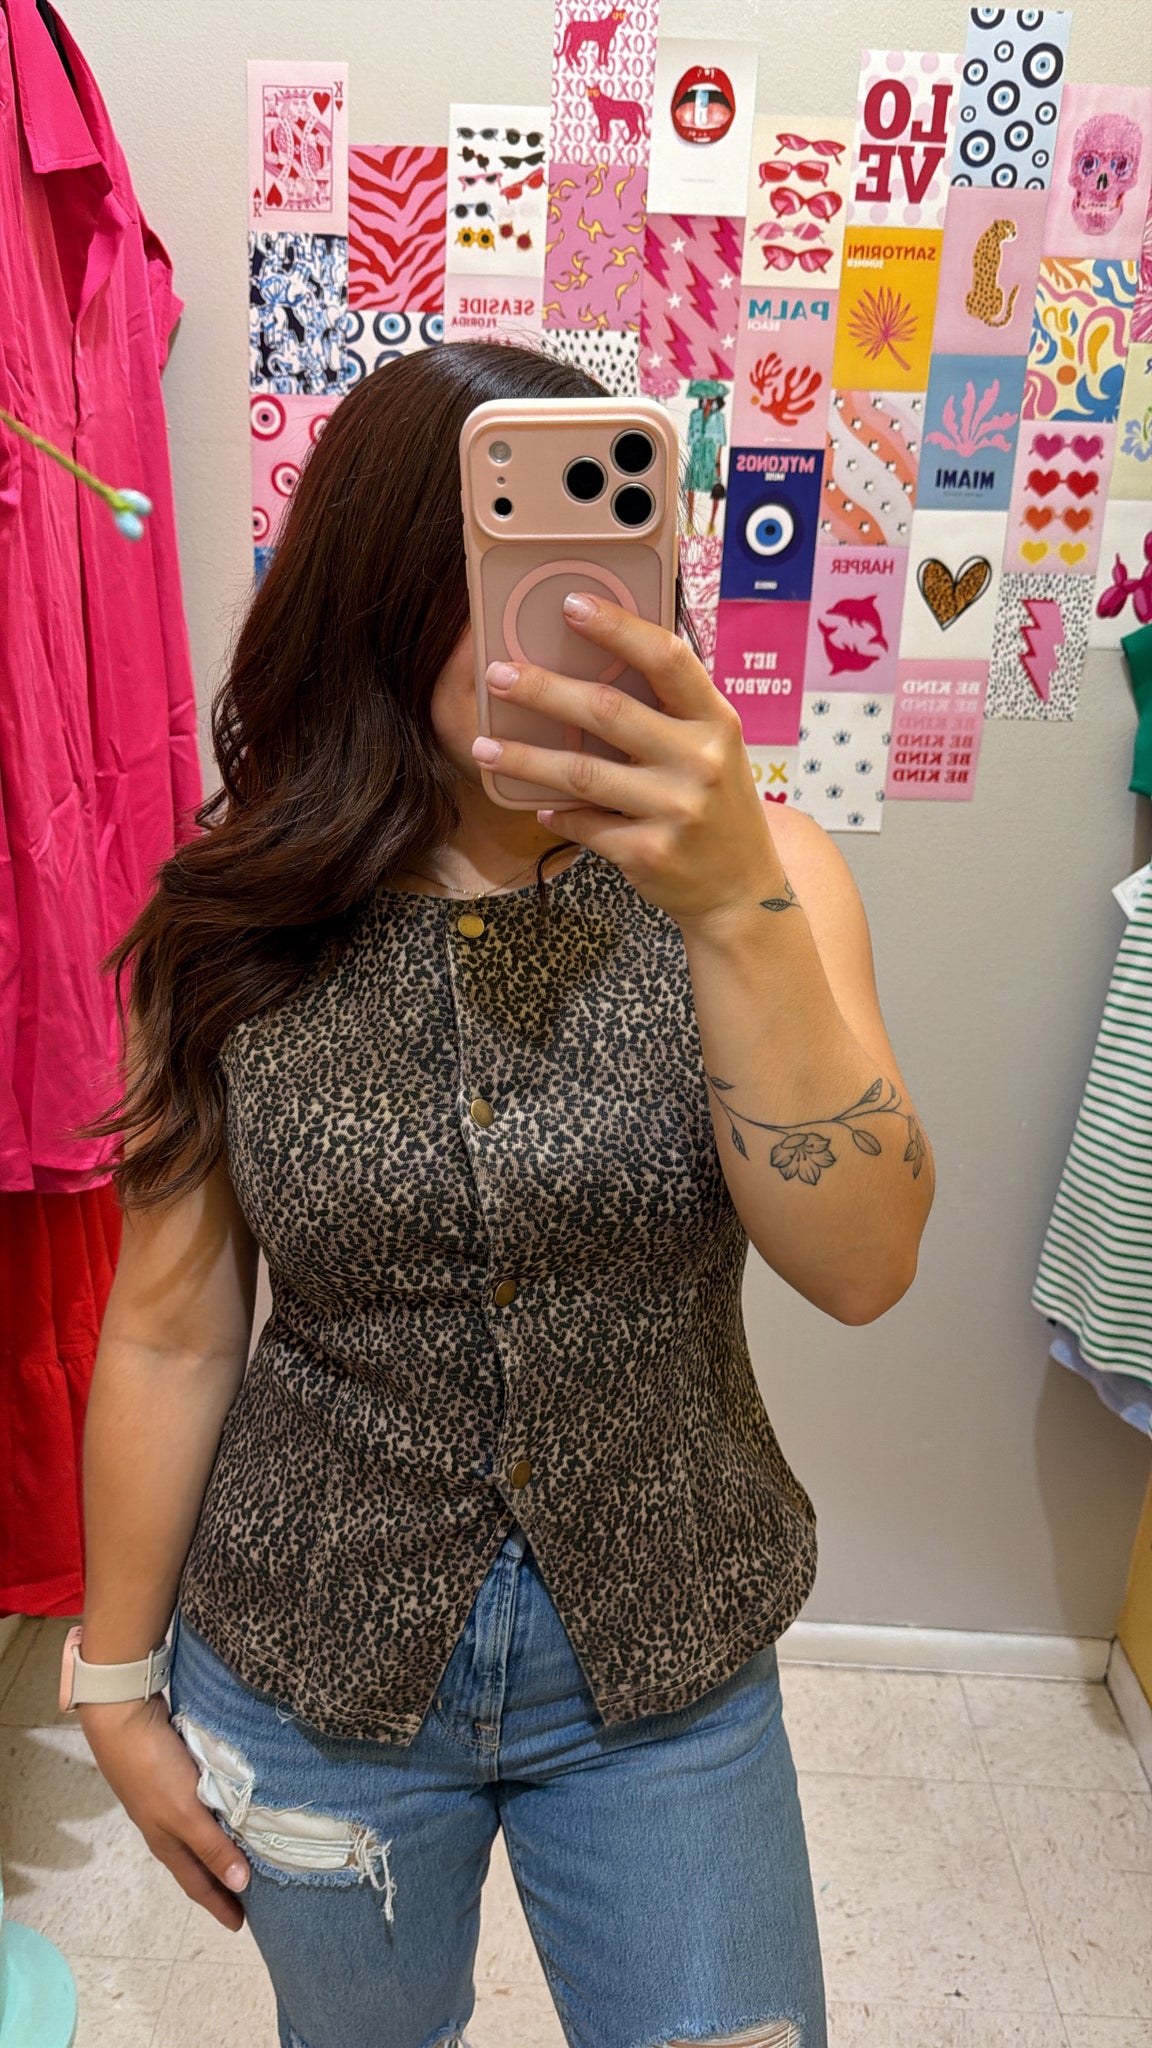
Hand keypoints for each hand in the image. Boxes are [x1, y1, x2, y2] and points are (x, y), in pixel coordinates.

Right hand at [78, 1695, 250, 1930]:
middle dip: (221, 1881)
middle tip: (250, 1895)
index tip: (241, 1926)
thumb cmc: (154, 1771)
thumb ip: (212, 1845)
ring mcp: (167, 1801)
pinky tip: (231, 1809)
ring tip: (247, 1853)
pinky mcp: (172, 1775)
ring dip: (220, 1848)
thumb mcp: (186, 1813)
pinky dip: (217, 1817)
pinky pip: (201, 1808)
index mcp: (168, 1843)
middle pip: (198, 1863)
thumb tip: (240, 1885)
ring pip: (199, 1835)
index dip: (219, 1905)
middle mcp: (166, 1827)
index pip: (199, 1885)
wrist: (124, 1719)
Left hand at [471, 592, 785, 927]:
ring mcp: (676, 809)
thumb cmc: (717, 805)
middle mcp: (700, 760)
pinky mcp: (650, 853)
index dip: (618, 627)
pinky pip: (584, 824)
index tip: (570, 604)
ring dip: (525, 757)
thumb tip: (593, 662)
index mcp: (716, 721)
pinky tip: (537, 806)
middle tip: (498, 675)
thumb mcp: (713, 749)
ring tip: (482, 745)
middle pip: (607, 711)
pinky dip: (556, 814)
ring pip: (581, 773)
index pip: (666, 658)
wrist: (742, 888)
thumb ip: (670, 711)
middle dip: (544, 690)